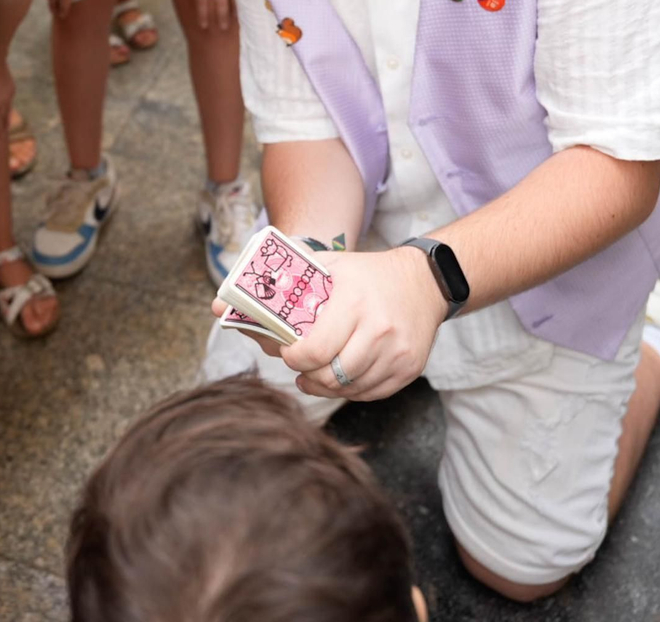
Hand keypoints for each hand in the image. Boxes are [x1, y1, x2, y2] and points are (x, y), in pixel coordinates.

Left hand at [0, 58, 15, 136]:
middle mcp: (3, 102)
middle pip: (1, 119)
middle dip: (0, 129)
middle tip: (0, 138)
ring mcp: (9, 96)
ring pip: (7, 111)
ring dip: (6, 120)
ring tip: (6, 127)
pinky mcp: (12, 89)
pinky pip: (9, 102)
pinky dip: (7, 108)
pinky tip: (6, 109)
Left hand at [281, 247, 448, 402]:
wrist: (425, 280)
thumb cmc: (370, 274)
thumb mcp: (332, 265)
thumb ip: (289, 281)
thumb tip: (233, 301)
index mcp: (354, 302)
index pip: (316, 350)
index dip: (294, 358)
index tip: (288, 352)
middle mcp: (379, 329)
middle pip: (331, 376)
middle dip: (308, 375)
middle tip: (299, 367)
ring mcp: (398, 352)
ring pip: (350, 389)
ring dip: (327, 387)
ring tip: (315, 376)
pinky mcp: (410, 368)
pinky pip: (372, 393)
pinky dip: (352, 390)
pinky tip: (341, 379)